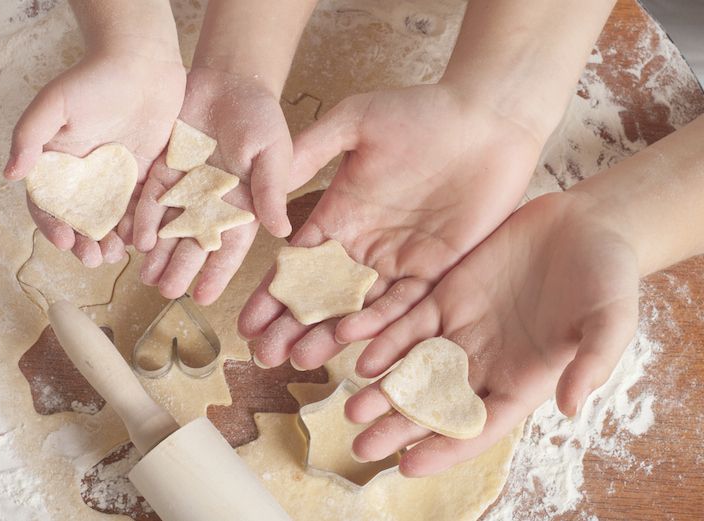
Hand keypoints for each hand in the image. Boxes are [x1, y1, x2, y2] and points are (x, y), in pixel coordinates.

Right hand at [5, 46, 184, 266]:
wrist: (142, 64)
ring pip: (113, 220)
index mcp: (59, 163)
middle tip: (95, 258)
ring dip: (112, 241)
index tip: (65, 242)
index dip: (53, 226)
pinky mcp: (147, 176)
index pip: (49, 203)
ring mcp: (118, 178)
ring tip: (117, 254)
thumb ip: (30, 137)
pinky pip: (142, 208)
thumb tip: (10, 175)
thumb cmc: (94, 80)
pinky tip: (143, 240)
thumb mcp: (55, 104)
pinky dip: (141, 226)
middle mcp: (87, 176)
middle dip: (86, 242)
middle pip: (82, 219)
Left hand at [134, 66, 292, 304]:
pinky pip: (151, 200)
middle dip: (181, 270)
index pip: (231, 247)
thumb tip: (282, 232)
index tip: (204, 297)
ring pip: (170, 229)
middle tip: (167, 293)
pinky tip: (136, 240)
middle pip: (195, 244)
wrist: (229, 82)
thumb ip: (273, 191)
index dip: (218, 273)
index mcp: (243, 206)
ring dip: (158, 254)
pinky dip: (143, 219)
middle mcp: (212, 204)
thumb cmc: (261, 117)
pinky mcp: (163, 171)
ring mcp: (186, 189)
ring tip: (147, 278)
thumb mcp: (274, 153)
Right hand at [239, 83, 543, 369]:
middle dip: (293, 326)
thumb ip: (310, 151)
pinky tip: (357, 348)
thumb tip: (266, 184)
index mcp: (340, 215)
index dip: (273, 294)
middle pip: (323, 296)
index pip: (299, 264)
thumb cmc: (421, 111)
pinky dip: (383, 328)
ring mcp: (401, 261)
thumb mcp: (355, 121)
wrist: (488, 119)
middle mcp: (365, 245)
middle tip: (266, 355)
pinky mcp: (438, 271)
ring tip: (301, 360)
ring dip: (330, 335)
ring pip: (360, 309)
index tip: (246, 322)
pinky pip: (407, 307)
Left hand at [343, 191, 639, 476]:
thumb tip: (568, 408)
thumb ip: (591, 363)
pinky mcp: (448, 293)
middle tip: (362, 446)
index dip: (444, 448)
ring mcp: (463, 327)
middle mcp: (486, 361)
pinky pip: (409, 320)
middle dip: (399, 427)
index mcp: (522, 380)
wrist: (588, 224)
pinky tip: (362, 353)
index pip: (478, 425)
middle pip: (435, 404)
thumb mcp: (611, 321)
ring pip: (414, 367)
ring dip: (383, 388)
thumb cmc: (609, 278)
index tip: (408, 466)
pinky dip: (386, 337)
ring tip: (351, 407)